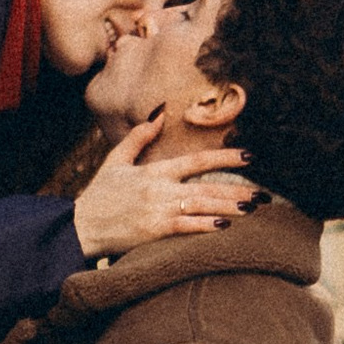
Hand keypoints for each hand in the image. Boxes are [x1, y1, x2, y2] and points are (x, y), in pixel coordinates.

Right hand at [71, 110, 250, 259]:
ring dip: (230, 207)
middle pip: (206, 185)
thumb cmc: (98, 196)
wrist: (79, 226)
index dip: (225, 157)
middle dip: (238, 189)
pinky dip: (205, 226)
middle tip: (265, 193)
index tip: (250, 156)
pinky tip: (225, 226)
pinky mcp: (153, 231)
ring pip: (202, 206)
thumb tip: (161, 113)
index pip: (197, 160)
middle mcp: (159, 188)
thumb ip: (139, 137)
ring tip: (253, 207)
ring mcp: (158, 210)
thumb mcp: (115, 161)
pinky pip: (186, 227)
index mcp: (154, 171)